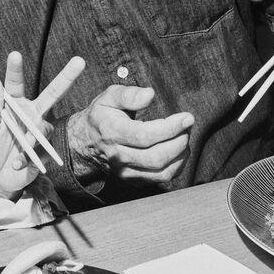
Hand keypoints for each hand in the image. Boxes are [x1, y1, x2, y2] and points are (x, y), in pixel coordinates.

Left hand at [0, 52, 85, 196]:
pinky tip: (16, 163)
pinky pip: (40, 150)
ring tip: (16, 152)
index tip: (15, 55)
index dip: (15, 70)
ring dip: (29, 140)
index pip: (14, 83)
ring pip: (43, 129)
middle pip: (52, 93)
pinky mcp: (45, 149)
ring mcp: (40, 131)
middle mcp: (30, 113)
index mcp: (14, 104)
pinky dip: (25, 158)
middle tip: (80, 60)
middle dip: (67, 77)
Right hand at [66, 85, 193, 190]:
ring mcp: (125, 171)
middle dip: (179, 142)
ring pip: (161, 172)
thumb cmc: (102, 116)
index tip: (187, 118)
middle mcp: (118, 156)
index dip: (170, 128)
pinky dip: (176, 166)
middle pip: (156, 157)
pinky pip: (161, 179)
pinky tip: (178, 151)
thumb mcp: (109, 97)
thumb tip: (149, 94)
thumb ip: (129, 94)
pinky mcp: (133, 180)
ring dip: (180, 155)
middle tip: (187, 126)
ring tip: (184, 137)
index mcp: (112, 132)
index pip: (144, 136)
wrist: (86, 142)